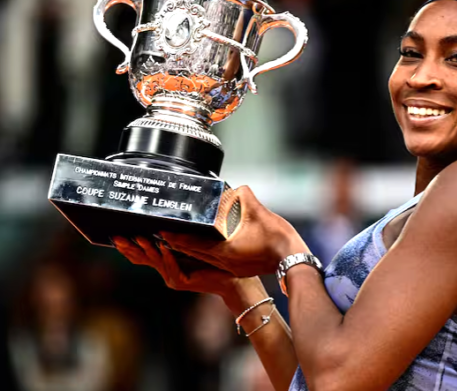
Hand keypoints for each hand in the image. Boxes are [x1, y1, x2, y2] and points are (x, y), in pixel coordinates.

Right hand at [112, 236, 240, 296]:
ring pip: (155, 261)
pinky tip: (163, 246)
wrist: (231, 279)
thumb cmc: (215, 260)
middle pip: (142, 259)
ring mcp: (173, 278)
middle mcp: (166, 271)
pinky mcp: (182, 282)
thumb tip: (170, 217)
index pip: (142, 255)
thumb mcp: (192, 246)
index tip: (115, 236)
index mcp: (166, 262)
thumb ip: (180, 237)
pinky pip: (172, 267)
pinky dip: (167, 256)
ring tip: (139, 237)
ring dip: (147, 248)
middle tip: (117, 237)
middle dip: (129, 247)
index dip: (128, 247)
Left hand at [160, 186, 309, 277]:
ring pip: (206, 258)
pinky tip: (208, 245)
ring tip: (180, 239)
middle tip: (165, 233)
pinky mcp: (240, 268)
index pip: (193, 244)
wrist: (293, 259)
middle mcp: (224, 262)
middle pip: (195, 253)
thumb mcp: (259, 212)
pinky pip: (217, 260)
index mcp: (224, 251)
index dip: (177, 237)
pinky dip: (207, 252)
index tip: (163, 231)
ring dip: (192, 249)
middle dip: (179, 243)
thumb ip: (244, 197)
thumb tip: (237, 188)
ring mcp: (232, 267)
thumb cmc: (277, 238)